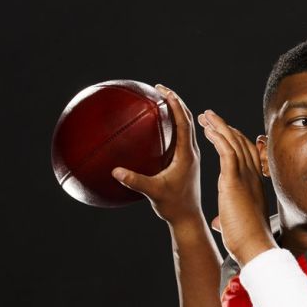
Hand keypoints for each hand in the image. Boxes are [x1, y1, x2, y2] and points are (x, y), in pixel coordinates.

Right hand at [110, 84, 203, 227]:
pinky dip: (175, 124)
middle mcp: (191, 151)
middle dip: (175, 101)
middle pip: (188, 118)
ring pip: (187, 126)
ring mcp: (190, 155)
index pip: (184, 122)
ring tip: (162, 99)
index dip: (175, 104)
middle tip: (160, 88)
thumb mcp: (153, 192)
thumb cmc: (173, 206)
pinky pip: (182, 136)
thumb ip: (135, 181)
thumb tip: (115, 171)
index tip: (164, 90)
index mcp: (187, 154)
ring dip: (176, 110)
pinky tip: (162, 123)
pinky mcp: (186, 161)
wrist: (188, 218)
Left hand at [198, 109, 274, 264]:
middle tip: (209, 116)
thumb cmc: (247, 241)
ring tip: (206, 116)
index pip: (246, 154)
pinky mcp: (234, 181)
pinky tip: (208, 129)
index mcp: (253, 184)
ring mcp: (245, 177)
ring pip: (233, 143)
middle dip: (225, 127)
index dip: (234, 139)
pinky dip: (218, 137)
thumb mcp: (235, 224)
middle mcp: (252, 176)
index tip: (221, 131)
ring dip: (219, 126)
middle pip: (240, 143)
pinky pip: (227, 151)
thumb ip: (226, 217)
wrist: (255, 246)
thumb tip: (217, 222)